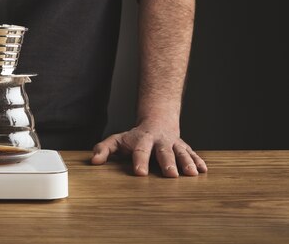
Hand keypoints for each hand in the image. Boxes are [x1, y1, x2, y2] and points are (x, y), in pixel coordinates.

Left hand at [90, 120, 207, 176]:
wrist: (156, 121)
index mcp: (142, 140)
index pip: (140, 151)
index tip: (140, 173)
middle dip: (167, 163)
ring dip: (186, 162)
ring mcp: (174, 144)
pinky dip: (198, 161)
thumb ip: (104, 149)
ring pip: (181, 152)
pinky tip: (203, 170)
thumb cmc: (134, 137)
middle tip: (170, 175)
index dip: (140, 162)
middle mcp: (159, 141)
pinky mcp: (184, 148)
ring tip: (191, 174)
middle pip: (163, 152)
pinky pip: (193, 154)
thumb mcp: (117, 141)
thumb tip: (94, 162)